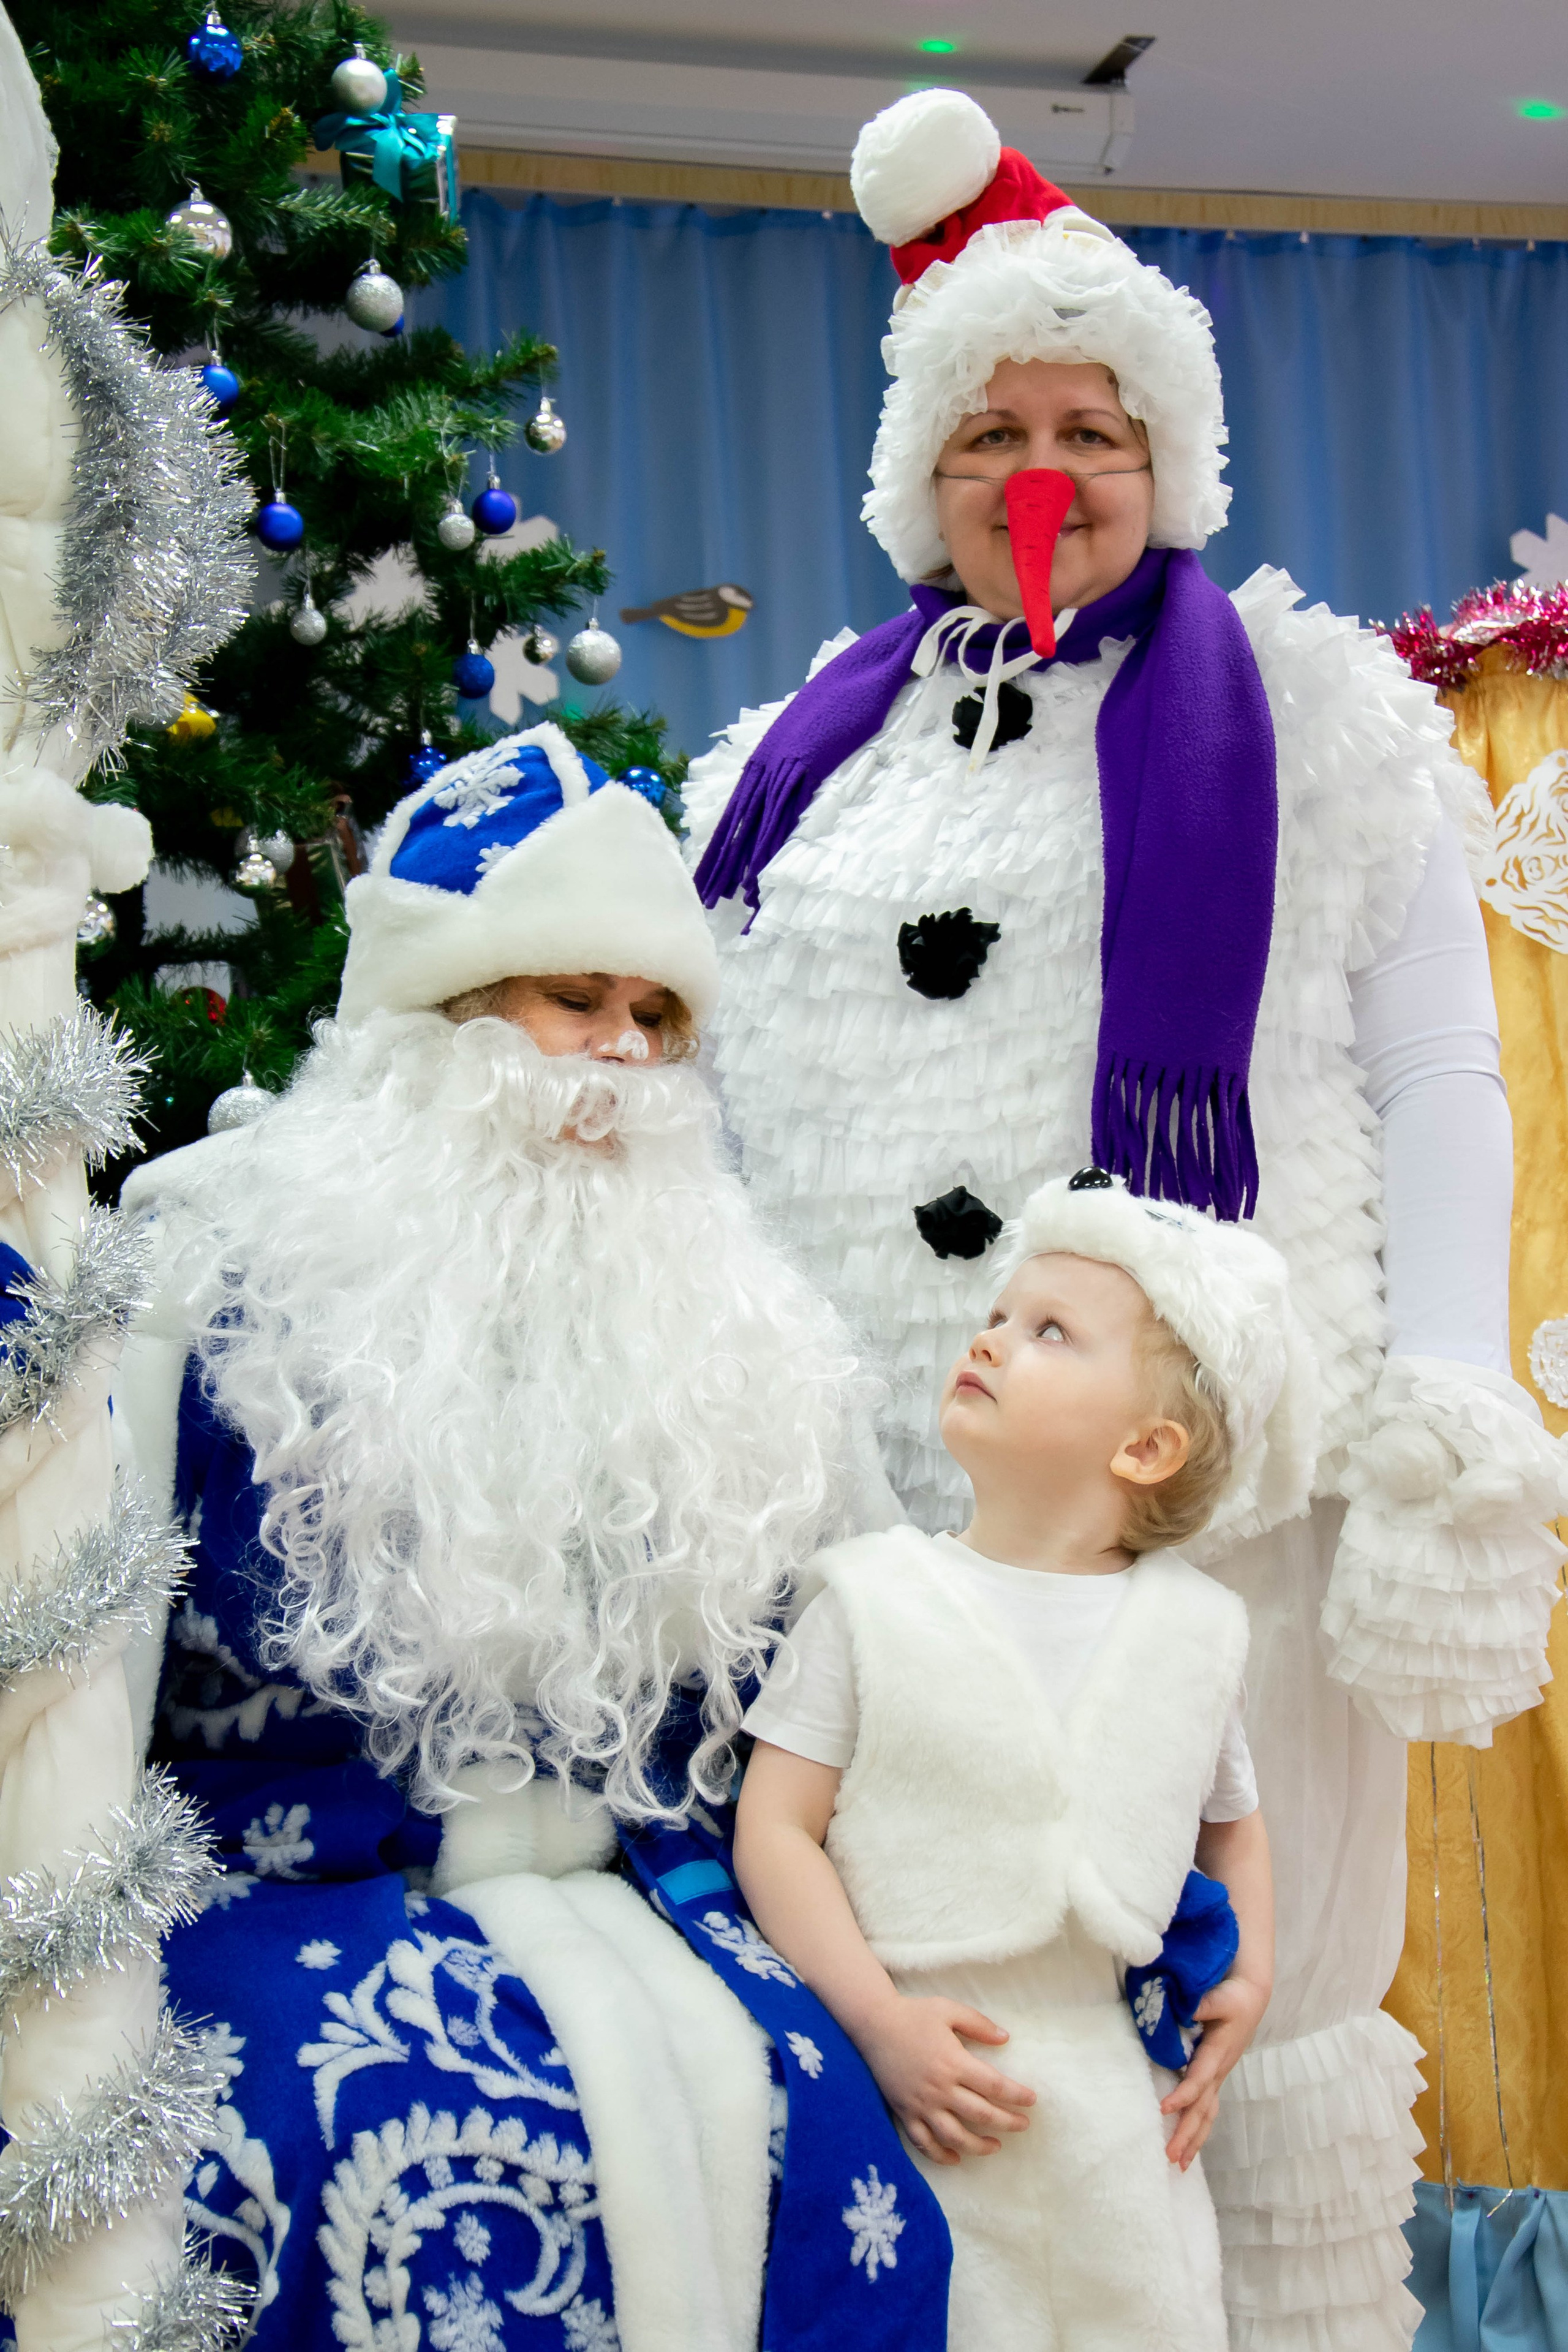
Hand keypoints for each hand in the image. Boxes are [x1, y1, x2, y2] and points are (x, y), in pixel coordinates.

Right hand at [856, 1995, 1034, 2164]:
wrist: (874, 2024)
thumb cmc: (914, 2015)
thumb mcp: (949, 2010)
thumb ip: (978, 2024)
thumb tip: (1006, 2039)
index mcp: (953, 2062)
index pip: (993, 2085)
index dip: (1016, 2096)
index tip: (1031, 2101)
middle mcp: (939, 2088)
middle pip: (980, 2114)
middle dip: (1007, 2122)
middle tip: (1023, 2125)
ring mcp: (921, 2104)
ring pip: (955, 2136)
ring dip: (979, 2146)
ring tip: (996, 2146)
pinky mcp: (905, 2113)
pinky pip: (924, 2143)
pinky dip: (941, 2156)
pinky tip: (956, 2158)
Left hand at [1159, 1973, 1269, 2168]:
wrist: (1251, 1997)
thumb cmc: (1234, 1997)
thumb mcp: (1221, 1997)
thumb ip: (1203, 2004)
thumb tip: (1184, 2010)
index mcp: (1217, 2053)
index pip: (1199, 2079)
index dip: (1183, 2095)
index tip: (1164, 2108)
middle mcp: (1218, 2071)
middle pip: (1203, 2108)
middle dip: (1187, 2134)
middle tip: (1170, 2157)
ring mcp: (1218, 2076)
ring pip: (1207, 2114)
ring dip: (1194, 2139)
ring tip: (1180, 2164)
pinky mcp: (1215, 2076)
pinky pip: (1207, 2108)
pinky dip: (1198, 2128)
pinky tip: (1188, 2144)